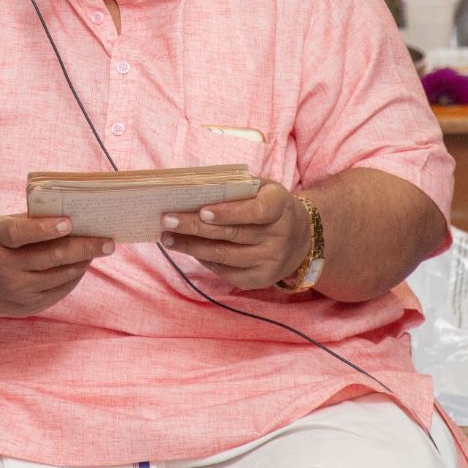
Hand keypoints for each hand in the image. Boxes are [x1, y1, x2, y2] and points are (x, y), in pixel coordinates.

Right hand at [0, 215, 114, 319]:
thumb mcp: (1, 228)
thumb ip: (32, 222)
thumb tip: (76, 218)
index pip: (19, 233)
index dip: (44, 228)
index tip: (69, 222)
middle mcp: (5, 268)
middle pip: (51, 257)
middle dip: (84, 248)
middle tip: (108, 241)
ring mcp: (16, 291)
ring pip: (60, 275)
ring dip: (83, 261)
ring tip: (99, 249)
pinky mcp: (27, 307)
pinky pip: (59, 290)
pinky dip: (74, 276)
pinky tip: (82, 265)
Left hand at [160, 181, 308, 288]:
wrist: (300, 239)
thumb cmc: (270, 206)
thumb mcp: (262, 189)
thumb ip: (236, 187)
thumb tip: (193, 189)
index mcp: (280, 207)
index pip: (256, 211)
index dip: (228, 212)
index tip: (202, 210)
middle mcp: (279, 236)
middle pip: (232, 234)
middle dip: (195, 227)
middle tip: (167, 220)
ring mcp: (270, 261)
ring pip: (224, 255)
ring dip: (191, 247)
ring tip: (168, 238)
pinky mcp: (260, 279)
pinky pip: (226, 271)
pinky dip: (204, 260)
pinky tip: (188, 250)